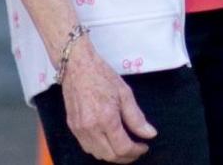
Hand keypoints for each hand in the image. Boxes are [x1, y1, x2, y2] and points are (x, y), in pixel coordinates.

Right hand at [59, 40, 156, 161]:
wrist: (77, 66)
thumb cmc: (103, 76)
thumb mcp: (125, 93)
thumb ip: (137, 117)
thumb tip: (150, 134)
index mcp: (106, 118)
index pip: (123, 147)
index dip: (136, 151)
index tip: (144, 146)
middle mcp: (91, 128)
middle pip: (110, 156)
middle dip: (126, 157)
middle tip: (137, 150)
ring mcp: (79, 130)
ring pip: (98, 155)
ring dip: (113, 155)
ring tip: (124, 147)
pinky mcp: (72, 128)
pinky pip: (87, 148)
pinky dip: (100, 150)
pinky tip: (108, 142)